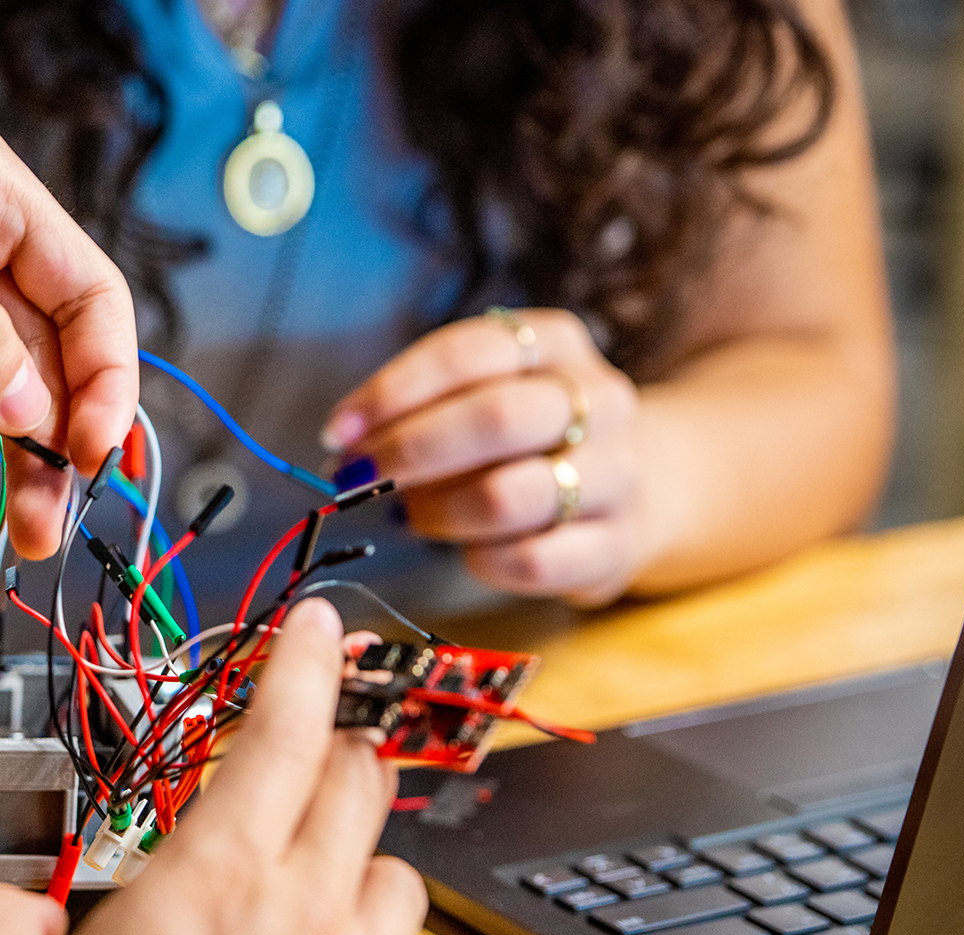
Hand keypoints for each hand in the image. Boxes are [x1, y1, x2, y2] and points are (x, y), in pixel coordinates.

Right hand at [0, 599, 446, 934]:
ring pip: (403, 885)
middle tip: (296, 758)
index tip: (316, 626)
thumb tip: (17, 901)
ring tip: (308, 890)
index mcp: (213, 883)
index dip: (304, 661)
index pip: (284, 730)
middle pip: (363, 786)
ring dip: (361, 868)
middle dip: (334, 752)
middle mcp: (307, 924)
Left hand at [322, 309, 642, 604]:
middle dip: (410, 451)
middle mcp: (599, 400)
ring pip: (510, 496)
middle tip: (358, 477)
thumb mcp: (480, 394)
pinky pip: (533, 560)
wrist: (624, 493)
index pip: (469, 353)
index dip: (394, 392)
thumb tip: (348, 444)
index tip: (339, 431)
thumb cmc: (522, 440)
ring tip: (411, 515)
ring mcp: (617, 473)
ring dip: (438, 511)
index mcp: (555, 343)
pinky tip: (466, 552)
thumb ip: (420, 407)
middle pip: (497, 419)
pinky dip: (481, 561)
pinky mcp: (617, 543)